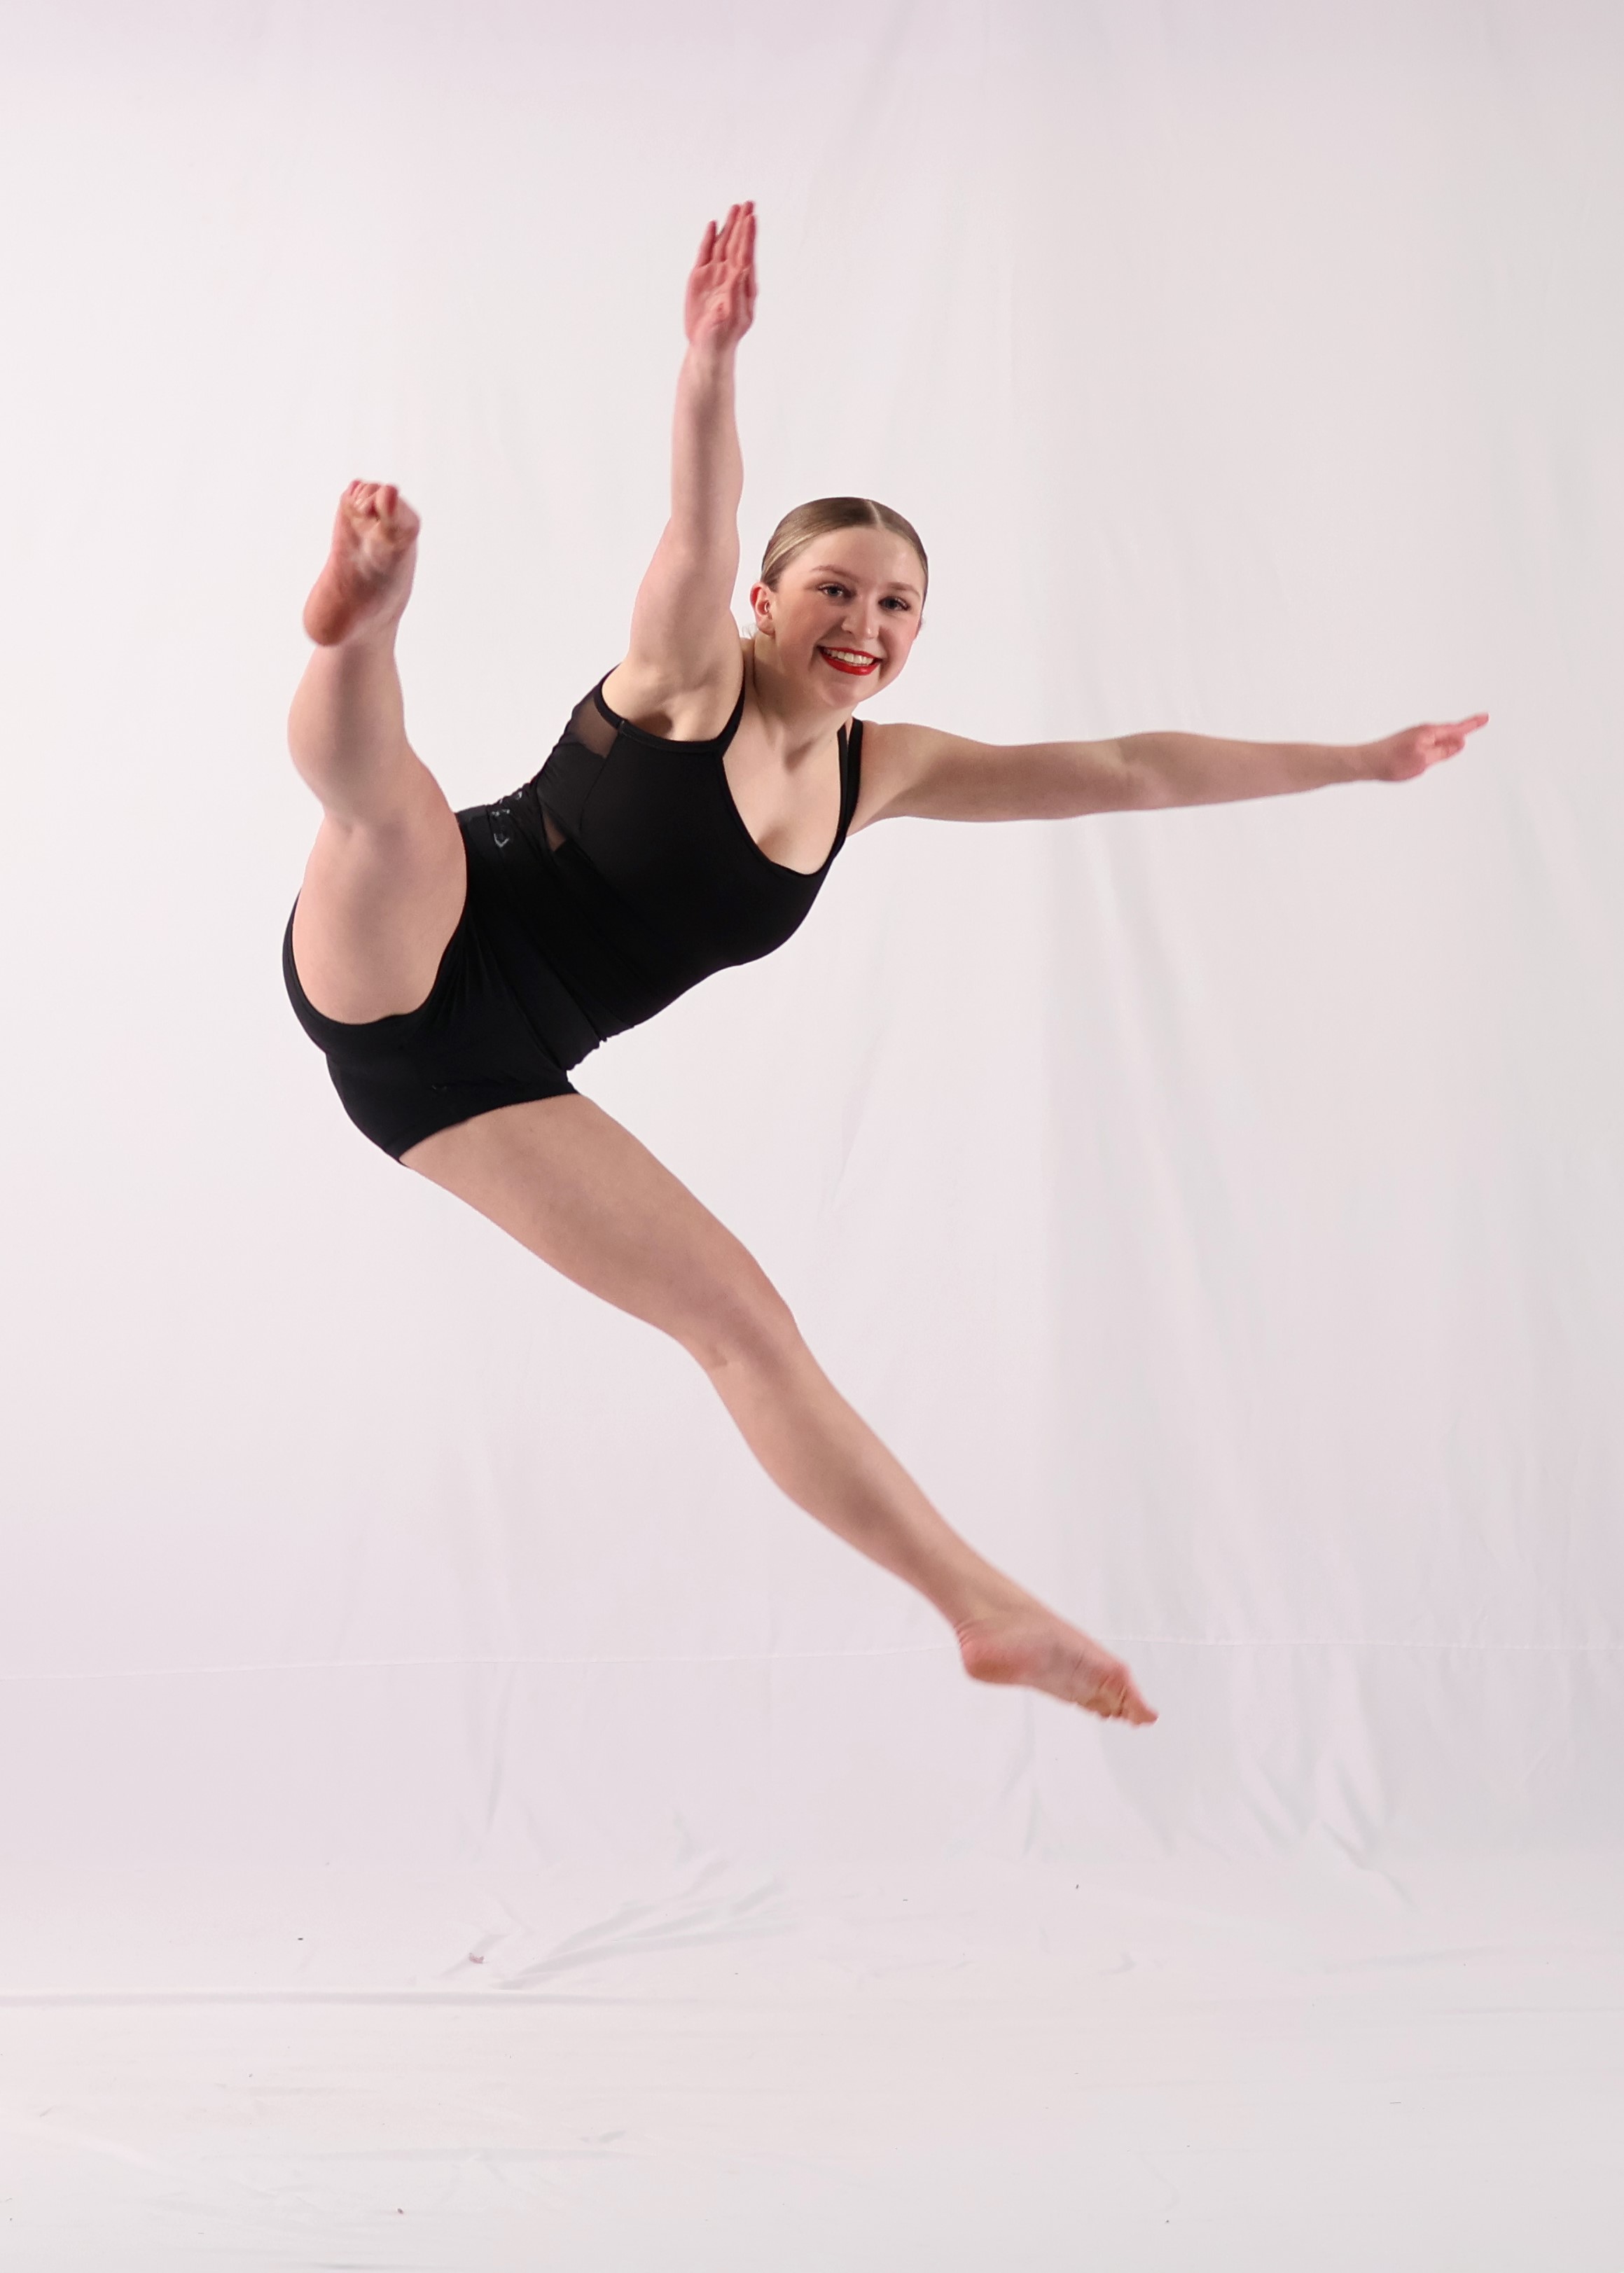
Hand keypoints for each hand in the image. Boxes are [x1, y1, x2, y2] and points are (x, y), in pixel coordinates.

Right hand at [684, 202, 756, 352]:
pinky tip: (713, 225)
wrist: (708, 347)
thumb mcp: (733, 319)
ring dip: (729, 226)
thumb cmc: (724, 337)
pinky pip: (705, 253)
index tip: (751, 218)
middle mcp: (730, 275)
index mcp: (742, 285)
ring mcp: (715, 275)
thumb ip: (737, 295)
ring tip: (735, 207)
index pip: (746, 255)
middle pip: (737, 244)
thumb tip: (741, 271)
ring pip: (722, 245)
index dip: (749, 236)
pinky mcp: (699, 278)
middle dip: (743, 224)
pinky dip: (709, 239)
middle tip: (749, 203)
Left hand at [1362, 713, 1488, 782]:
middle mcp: (1423, 731)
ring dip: (1453, 733)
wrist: (1365, 762)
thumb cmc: (1390, 763)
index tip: (1486, 717)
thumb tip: (1461, 743)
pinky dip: (1440, 739)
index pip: (1457, 729)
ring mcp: (1415, 736)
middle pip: (1450, 730)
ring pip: (1440, 735)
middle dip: (1466, 727)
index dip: (1473, 724)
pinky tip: (1439, 743)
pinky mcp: (1407, 741)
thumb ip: (1443, 752)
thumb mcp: (1424, 761)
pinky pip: (1431, 739)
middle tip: (1481, 721)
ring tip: (1466, 730)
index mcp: (1429, 733)